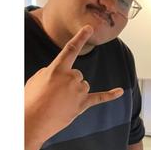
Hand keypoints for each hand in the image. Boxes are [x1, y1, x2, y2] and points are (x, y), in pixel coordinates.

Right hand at [25, 25, 123, 142]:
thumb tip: (61, 75)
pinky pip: (100, 97)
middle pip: (78, 74)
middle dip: (68, 83)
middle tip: (54, 94)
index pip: (71, 49)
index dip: (81, 37)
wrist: (32, 121)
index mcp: (57, 69)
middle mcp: (71, 77)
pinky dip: (110, 95)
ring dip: (75, 92)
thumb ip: (52, 72)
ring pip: (83, 86)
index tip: (90, 28)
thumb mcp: (36, 78)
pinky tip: (119, 92)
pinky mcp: (83, 104)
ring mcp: (79, 91)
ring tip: (60, 102)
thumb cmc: (31, 100)